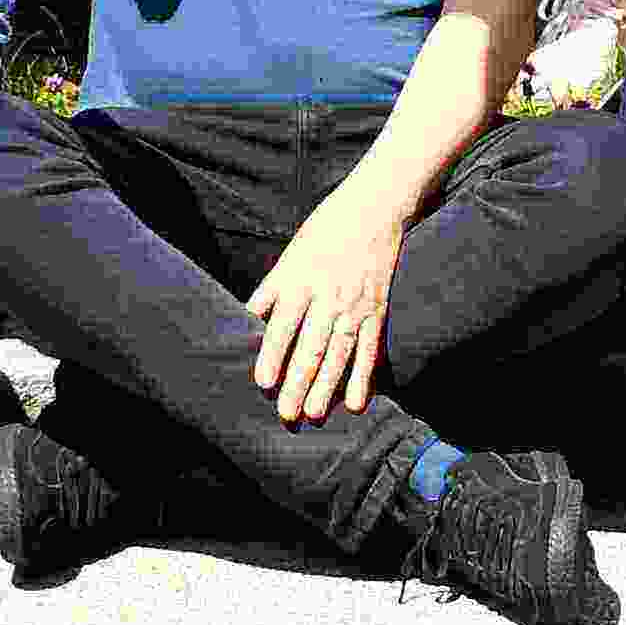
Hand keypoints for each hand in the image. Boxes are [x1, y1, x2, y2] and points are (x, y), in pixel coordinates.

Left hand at [243, 183, 413, 423]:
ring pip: (340, 353)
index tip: (263, 383)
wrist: (374, 209)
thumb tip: (248, 318)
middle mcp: (329, 295)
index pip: (284, 324)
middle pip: (311, 346)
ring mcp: (355, 305)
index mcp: (301, 280)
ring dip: (327, 387)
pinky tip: (356, 404)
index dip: (273, 354)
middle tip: (287, 414)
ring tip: (315, 414)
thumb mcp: (291, 256)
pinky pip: (370, 350)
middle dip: (298, 382)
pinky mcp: (377, 311)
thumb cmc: (324, 232)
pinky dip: (364, 378)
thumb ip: (272, 290)